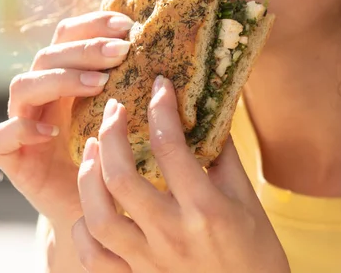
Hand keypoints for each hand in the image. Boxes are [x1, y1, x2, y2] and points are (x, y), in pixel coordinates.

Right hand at [0, 11, 134, 227]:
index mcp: (67, 79)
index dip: (92, 24)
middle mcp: (42, 96)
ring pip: (23, 86)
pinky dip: (22, 129)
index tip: (128, 25)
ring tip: (99, 85)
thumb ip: (138, 90)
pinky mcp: (11, 157)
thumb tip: (173, 59)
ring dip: (60, 79)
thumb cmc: (118, 161)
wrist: (97, 212)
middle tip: (121, 51)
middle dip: (85, 49)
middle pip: (48, 55)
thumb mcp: (129, 121)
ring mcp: (23, 123)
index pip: (68, 36)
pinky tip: (52, 133)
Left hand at [73, 76, 290, 272]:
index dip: (161, 108)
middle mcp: (172, 234)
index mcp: (205, 209)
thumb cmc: (256, 253)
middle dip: (112, 134)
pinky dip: (84, 229)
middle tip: (114, 109)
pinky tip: (89, 205)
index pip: (170, 147)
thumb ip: (223, 157)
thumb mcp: (247, 201)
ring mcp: (149, 261)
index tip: (158, 85)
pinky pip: (94, 257)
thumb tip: (206, 114)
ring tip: (91, 148)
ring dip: (88, 176)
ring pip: (99, 217)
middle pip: (121, 177)